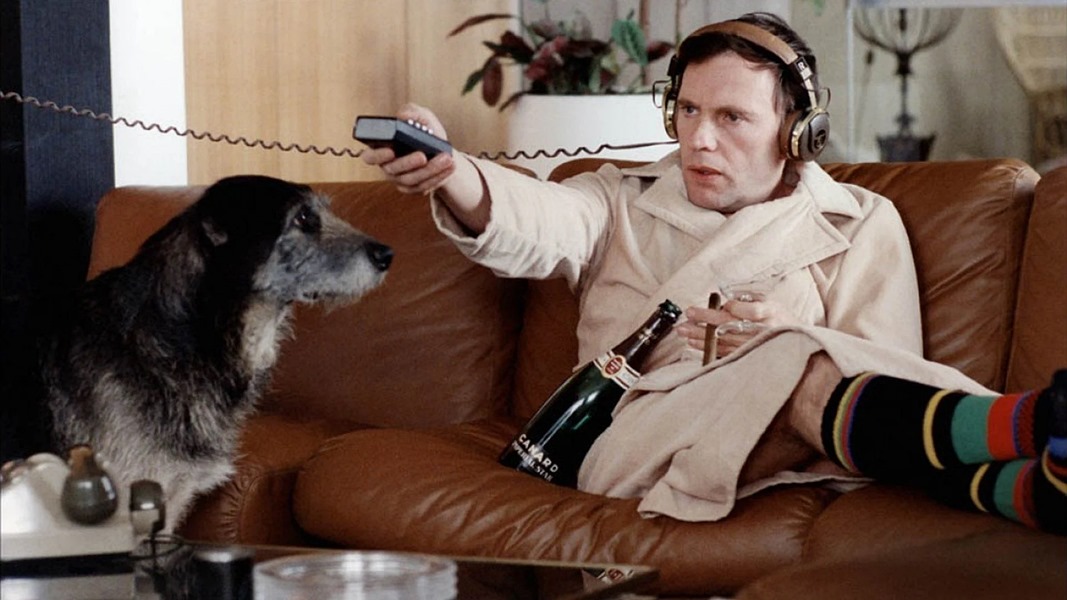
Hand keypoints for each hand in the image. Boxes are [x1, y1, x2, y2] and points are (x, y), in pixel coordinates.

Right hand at [361, 103, 454, 194]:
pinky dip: (439, 176)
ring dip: (430, 170)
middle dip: (409, 163)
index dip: (377, 155)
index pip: (370, 156)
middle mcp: (388, 166)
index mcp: (382, 148)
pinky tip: (450, 167)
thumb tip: (403, 116)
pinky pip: (424, 186)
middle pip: (393, 169)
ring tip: (446, 158)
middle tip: (423, 156)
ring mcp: (400, 179)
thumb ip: (411, 112)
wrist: (440, 148)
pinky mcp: (414, 188)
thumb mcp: (420, 116)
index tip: (390, 151)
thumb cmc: (424, 130)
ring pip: (411, 179)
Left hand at [676, 297, 798, 357]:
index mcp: (771, 313)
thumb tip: (725, 301)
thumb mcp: (771, 302)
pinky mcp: (747, 358)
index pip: (751, 310)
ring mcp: (755, 347)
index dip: (734, 307)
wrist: (797, 344)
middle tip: (689, 313)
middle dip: (707, 318)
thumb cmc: (780, 319)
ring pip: (723, 340)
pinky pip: (723, 353)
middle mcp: (763, 331)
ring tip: (683, 330)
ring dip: (700, 335)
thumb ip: (750, 299)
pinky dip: (706, 347)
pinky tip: (693, 342)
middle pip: (731, 325)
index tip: (723, 303)